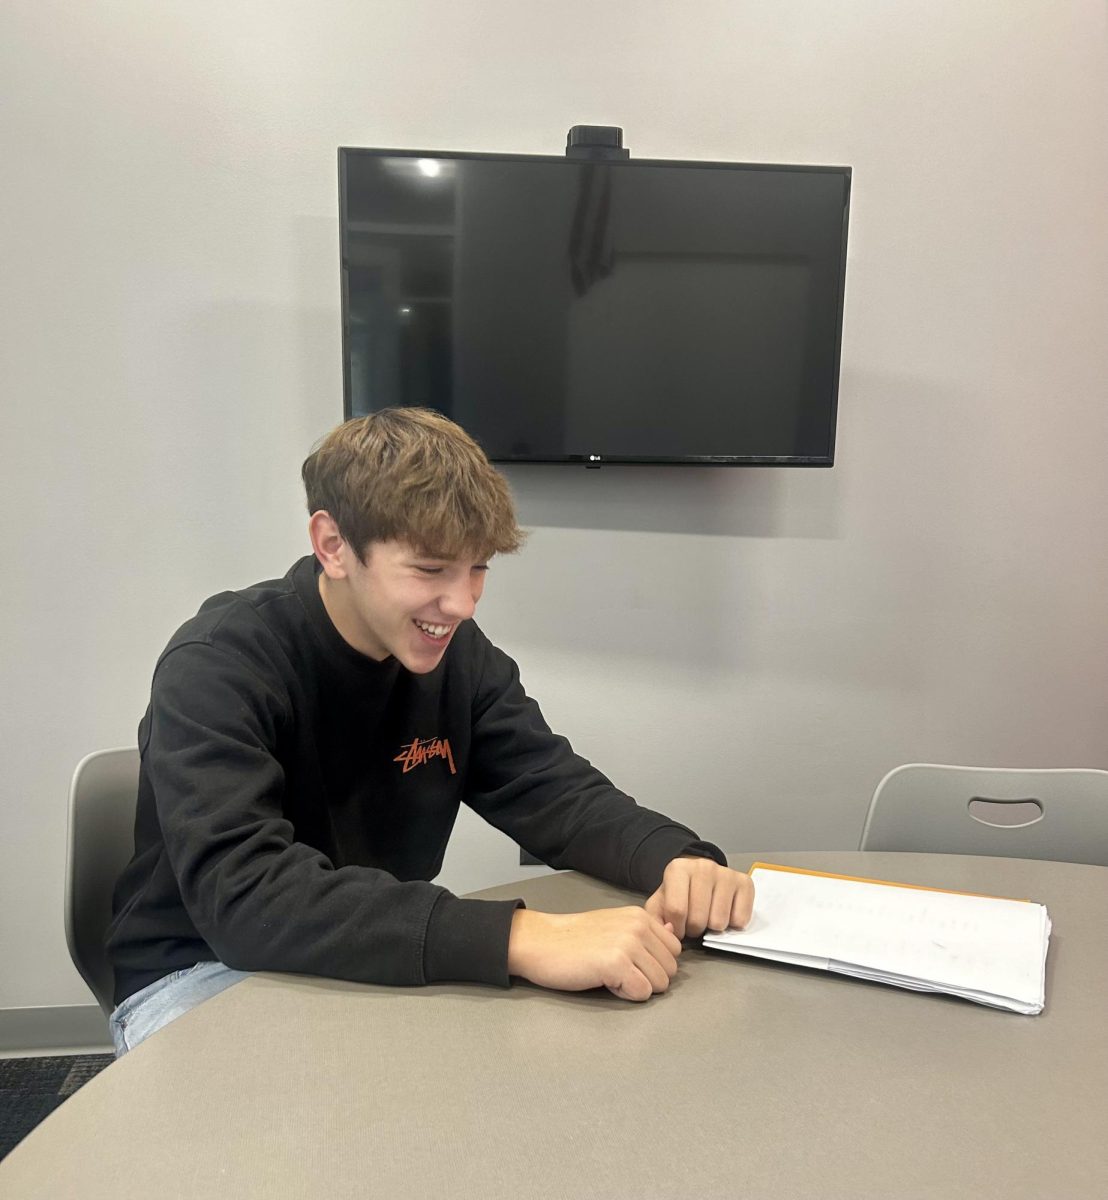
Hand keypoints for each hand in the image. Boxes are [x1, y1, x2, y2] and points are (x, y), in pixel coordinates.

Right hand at [507, 907, 683, 1001]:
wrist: (541, 942)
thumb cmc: (574, 939)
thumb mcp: (615, 925)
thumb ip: (645, 932)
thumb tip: (674, 933)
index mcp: (640, 916)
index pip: (675, 950)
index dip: (654, 963)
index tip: (630, 961)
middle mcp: (638, 926)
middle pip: (670, 970)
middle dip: (647, 977)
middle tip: (617, 969)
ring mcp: (628, 943)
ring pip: (659, 984)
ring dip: (635, 986)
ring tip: (609, 973)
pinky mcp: (616, 963)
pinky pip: (642, 993)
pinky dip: (624, 993)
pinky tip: (604, 980)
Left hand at [644, 857, 754, 938]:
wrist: (699, 877)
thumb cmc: (679, 894)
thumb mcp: (659, 904)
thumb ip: (655, 920)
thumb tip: (670, 931)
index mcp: (678, 868)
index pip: (677, 910)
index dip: (677, 928)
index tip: (677, 926)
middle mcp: (703, 866)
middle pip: (699, 919)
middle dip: (694, 929)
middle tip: (694, 921)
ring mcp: (726, 873)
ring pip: (719, 922)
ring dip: (713, 927)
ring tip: (708, 915)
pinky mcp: (745, 882)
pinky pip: (740, 919)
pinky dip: (733, 923)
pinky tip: (725, 912)